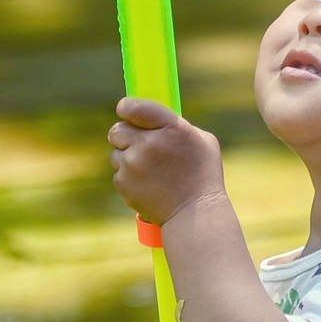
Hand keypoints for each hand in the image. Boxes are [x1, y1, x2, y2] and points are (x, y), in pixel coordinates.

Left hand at [108, 97, 224, 226]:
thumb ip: (176, 125)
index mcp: (170, 127)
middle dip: (125, 136)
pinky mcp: (124, 183)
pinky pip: (118, 173)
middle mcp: (148, 142)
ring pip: (116, 153)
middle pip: (117, 129)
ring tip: (150, 171)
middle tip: (137, 144)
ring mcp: (133, 163)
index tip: (127, 112)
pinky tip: (148, 185)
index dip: (127, 108)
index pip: (133, 106)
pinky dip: (129, 178)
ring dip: (128, 158)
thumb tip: (156, 119)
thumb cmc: (204, 175)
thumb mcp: (202, 141)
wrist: (195, 214)